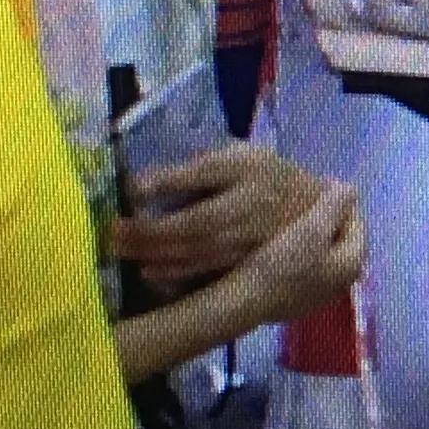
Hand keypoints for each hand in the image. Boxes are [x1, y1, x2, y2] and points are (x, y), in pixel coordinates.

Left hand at [112, 144, 314, 284]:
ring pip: (200, 250)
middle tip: (112, 231)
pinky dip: (178, 273)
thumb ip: (204, 163)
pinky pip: (210, 271)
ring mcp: (253, 238)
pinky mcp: (252, 263)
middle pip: (197, 221)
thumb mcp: (241, 155)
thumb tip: (148, 178)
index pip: (205, 173)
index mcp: (247, 168)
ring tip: (121, 250)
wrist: (316, 210)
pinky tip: (150, 272)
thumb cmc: (265, 176)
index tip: (132, 188)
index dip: (168, 181)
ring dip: (156, 253)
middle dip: (150, 230)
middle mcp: (251, 203)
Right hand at [238, 183, 367, 326]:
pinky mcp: (294, 301)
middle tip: (307, 195)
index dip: (343, 200)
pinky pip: (303, 265)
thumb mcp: (312, 226)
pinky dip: (297, 249)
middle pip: (339, 239)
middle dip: (328, 216)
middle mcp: (340, 284)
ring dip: (311, 233)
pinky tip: (277, 240)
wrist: (243, 302)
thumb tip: (350, 190)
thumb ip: (336, 204)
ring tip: (291, 213)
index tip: (323, 181)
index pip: (357, 224)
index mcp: (352, 265)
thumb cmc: (282, 262)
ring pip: (321, 253)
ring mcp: (316, 295)